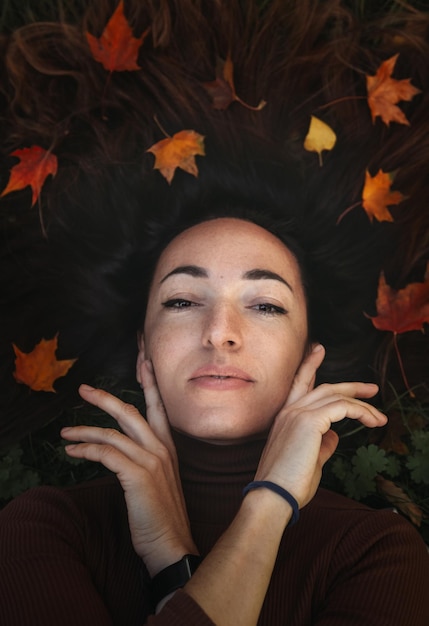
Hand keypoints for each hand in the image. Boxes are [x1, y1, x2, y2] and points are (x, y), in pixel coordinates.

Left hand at [61, 361, 196, 575]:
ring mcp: (151, 460)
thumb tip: (120, 449)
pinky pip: (105, 453)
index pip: (158, 407)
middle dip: (104, 397)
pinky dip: (86, 449)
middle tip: (83, 389)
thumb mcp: (158, 481)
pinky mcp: (137, 475)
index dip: (150, 383)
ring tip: (65, 432)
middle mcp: (161, 448)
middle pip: (130, 412)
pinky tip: (73, 451)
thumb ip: (144, 459)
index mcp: (168, 447)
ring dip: (84, 429)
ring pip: (112, 432)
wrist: (171, 544)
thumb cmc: (161, 515)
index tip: (143, 362)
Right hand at [254, 344, 386, 508]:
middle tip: (371, 388)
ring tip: (380, 417)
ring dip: (362, 404)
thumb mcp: (308, 460)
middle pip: (324, 387)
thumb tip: (335, 436)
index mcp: (284, 417)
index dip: (310, 365)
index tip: (319, 350)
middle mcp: (289, 411)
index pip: (299, 384)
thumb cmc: (288, 483)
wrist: (273, 495)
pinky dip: (360, 411)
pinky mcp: (310, 421)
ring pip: (336, 396)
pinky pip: (342, 407)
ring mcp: (297, 413)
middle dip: (350, 386)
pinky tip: (372, 420)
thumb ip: (322, 445)